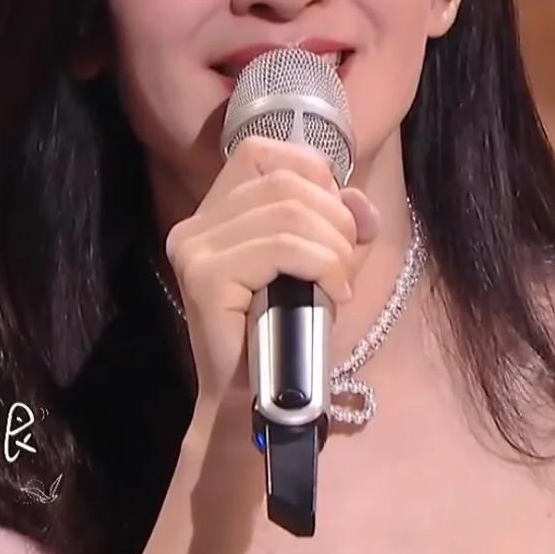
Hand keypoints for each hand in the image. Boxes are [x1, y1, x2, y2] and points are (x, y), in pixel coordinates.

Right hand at [164, 135, 380, 418]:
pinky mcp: (204, 276)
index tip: (335, 223)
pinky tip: (333, 294)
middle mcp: (195, 222)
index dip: (312, 175)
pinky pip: (280, 247)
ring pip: (287, 212)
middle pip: (284, 181)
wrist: (254, 402)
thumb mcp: (324, 267)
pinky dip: (322, 265)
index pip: (262, 151)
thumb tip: (360, 202)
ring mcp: (194, 247)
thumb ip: (343, 227)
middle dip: (335, 218)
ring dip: (333, 247)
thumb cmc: (287, 335)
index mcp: (215, 211)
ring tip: (340, 283)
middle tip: (345, 265)